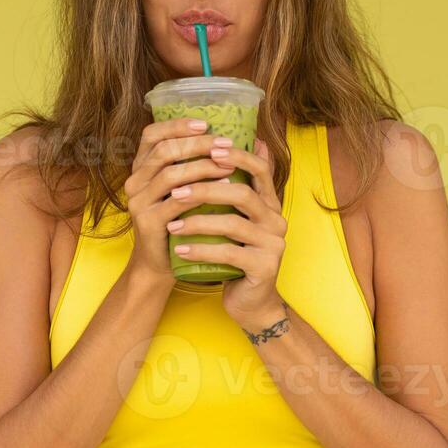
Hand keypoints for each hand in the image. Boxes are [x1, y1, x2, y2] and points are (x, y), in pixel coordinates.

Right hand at [122, 117, 235, 286]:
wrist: (162, 263)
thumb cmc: (181, 220)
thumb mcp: (189, 189)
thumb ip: (203, 164)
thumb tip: (253, 141)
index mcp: (142, 168)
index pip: (151, 135)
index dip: (176, 125)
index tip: (205, 124)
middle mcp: (135, 182)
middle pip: (163, 151)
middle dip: (197, 144)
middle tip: (225, 144)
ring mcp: (139, 202)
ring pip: (171, 174)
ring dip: (202, 166)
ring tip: (229, 165)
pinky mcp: (149, 223)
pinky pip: (176, 202)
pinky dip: (201, 192)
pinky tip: (224, 188)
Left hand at [164, 137, 287, 328]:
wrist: (250, 302)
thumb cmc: (237, 255)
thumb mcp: (236, 219)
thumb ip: (233, 190)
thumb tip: (237, 146)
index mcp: (270, 204)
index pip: (260, 170)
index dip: (236, 156)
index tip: (208, 149)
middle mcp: (276, 220)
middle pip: (242, 194)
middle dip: (206, 189)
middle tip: (175, 191)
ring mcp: (273, 244)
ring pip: (233, 224)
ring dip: (197, 222)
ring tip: (171, 226)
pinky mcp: (264, 267)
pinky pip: (229, 254)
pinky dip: (201, 251)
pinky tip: (181, 250)